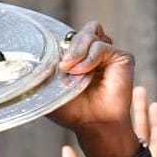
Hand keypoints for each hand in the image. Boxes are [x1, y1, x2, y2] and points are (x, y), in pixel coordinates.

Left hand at [47, 21, 137, 156]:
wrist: (94, 125)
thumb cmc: (74, 111)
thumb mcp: (52, 87)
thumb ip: (46, 69)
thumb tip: (35, 57)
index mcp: (79, 57)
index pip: (70, 36)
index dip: (62, 45)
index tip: (55, 63)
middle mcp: (94, 53)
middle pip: (80, 32)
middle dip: (70, 47)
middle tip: (63, 67)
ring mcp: (108, 54)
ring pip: (91, 32)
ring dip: (78, 50)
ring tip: (72, 70)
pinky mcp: (122, 58)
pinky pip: (102, 46)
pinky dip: (90, 57)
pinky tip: (84, 72)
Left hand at [59, 84, 156, 156]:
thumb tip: (65, 150)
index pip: (113, 142)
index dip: (114, 123)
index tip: (109, 104)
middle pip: (131, 134)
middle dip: (132, 111)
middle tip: (130, 88)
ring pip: (145, 135)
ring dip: (144, 113)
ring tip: (143, 91)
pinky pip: (156, 147)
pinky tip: (156, 109)